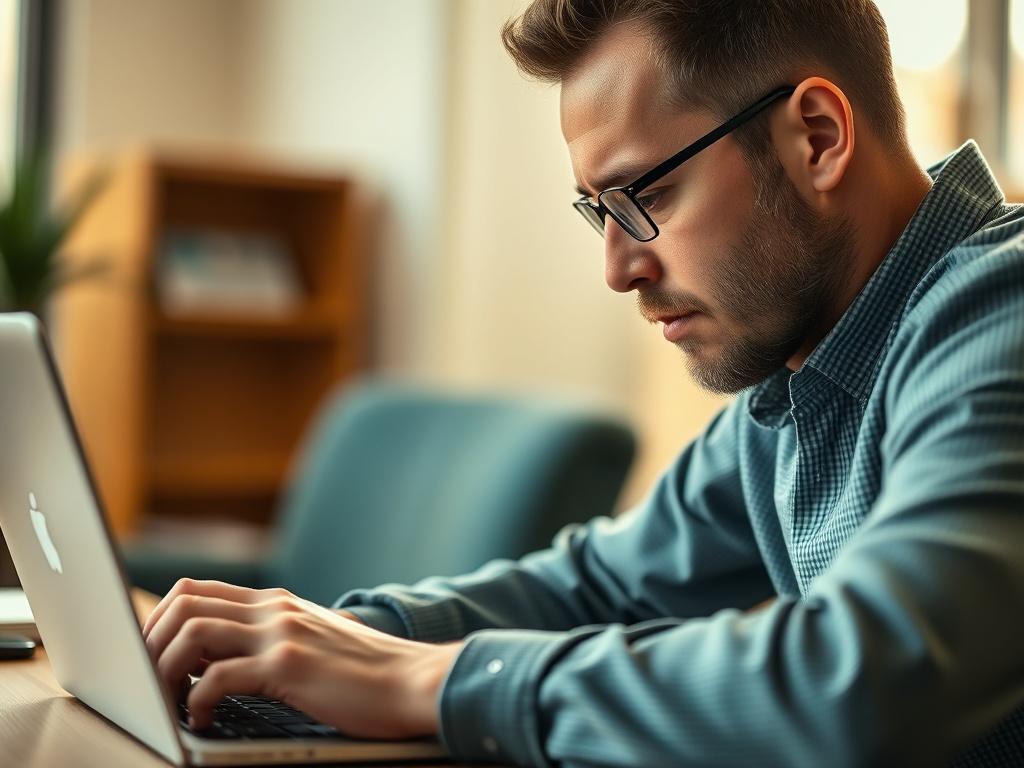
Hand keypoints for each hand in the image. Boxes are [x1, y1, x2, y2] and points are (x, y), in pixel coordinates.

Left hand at [142, 579, 461, 737]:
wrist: (416, 681)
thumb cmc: (369, 673)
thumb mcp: (317, 640)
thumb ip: (275, 638)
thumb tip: (220, 660)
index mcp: (277, 602)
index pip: (197, 589)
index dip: (160, 619)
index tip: (147, 654)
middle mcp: (275, 608)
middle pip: (184, 602)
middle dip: (150, 641)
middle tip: (146, 680)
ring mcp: (282, 633)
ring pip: (192, 632)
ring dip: (163, 669)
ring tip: (166, 701)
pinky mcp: (289, 665)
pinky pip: (218, 676)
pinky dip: (197, 700)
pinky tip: (204, 719)